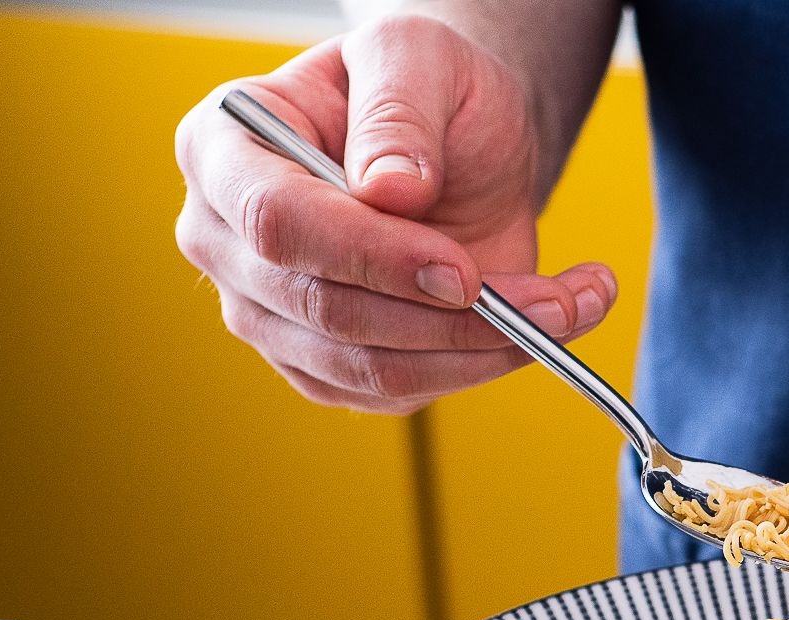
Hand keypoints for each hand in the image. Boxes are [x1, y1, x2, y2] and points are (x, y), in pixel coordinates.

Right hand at [175, 14, 616, 413]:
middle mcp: (228, 241)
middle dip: (451, 317)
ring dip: (483, 350)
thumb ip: (399, 112)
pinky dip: (484, 368)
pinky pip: (402, 392)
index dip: (372, 256)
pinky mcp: (326, 366)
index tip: (461, 270)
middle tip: (550, 302)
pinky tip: (543, 328)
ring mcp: (271, 314)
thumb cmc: (423, 90)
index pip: (277, 221)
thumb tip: (391, 190)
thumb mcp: (418, 58)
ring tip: (565, 308)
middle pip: (328, 311)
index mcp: (223, 150)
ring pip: (373, 368)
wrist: (458, 145)